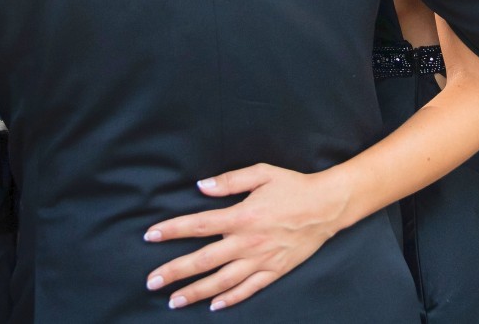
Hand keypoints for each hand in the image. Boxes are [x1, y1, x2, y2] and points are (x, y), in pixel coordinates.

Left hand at [143, 164, 348, 310]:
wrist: (328, 206)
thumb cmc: (293, 186)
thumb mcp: (262, 173)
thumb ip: (230, 181)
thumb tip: (202, 186)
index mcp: (242, 216)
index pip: (198, 225)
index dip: (172, 230)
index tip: (150, 235)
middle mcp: (248, 242)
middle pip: (203, 260)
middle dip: (175, 272)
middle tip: (151, 282)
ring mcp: (261, 260)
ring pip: (222, 281)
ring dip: (195, 292)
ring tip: (174, 301)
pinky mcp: (275, 271)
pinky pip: (249, 289)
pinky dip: (230, 299)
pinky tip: (213, 306)